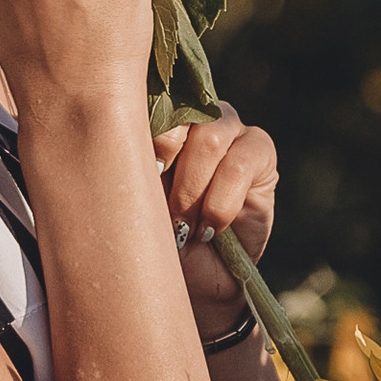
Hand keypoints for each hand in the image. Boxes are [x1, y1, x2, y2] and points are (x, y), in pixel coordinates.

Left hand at [155, 103, 278, 335]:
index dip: (149, 133)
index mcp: (158, 118)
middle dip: (171, 165)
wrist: (192, 281)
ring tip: (184, 225)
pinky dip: (221, 202)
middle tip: (163, 209)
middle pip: (184, 115)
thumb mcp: (136, 197)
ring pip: (212, 137)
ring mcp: (231, 131)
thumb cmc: (155, 236)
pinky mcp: (261, 154)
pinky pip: (241, 164)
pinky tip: (210, 228)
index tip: (144, 173)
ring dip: (193, 188)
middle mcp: (195, 117)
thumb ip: (132, 161)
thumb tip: (119, 132)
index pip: (155, 100)